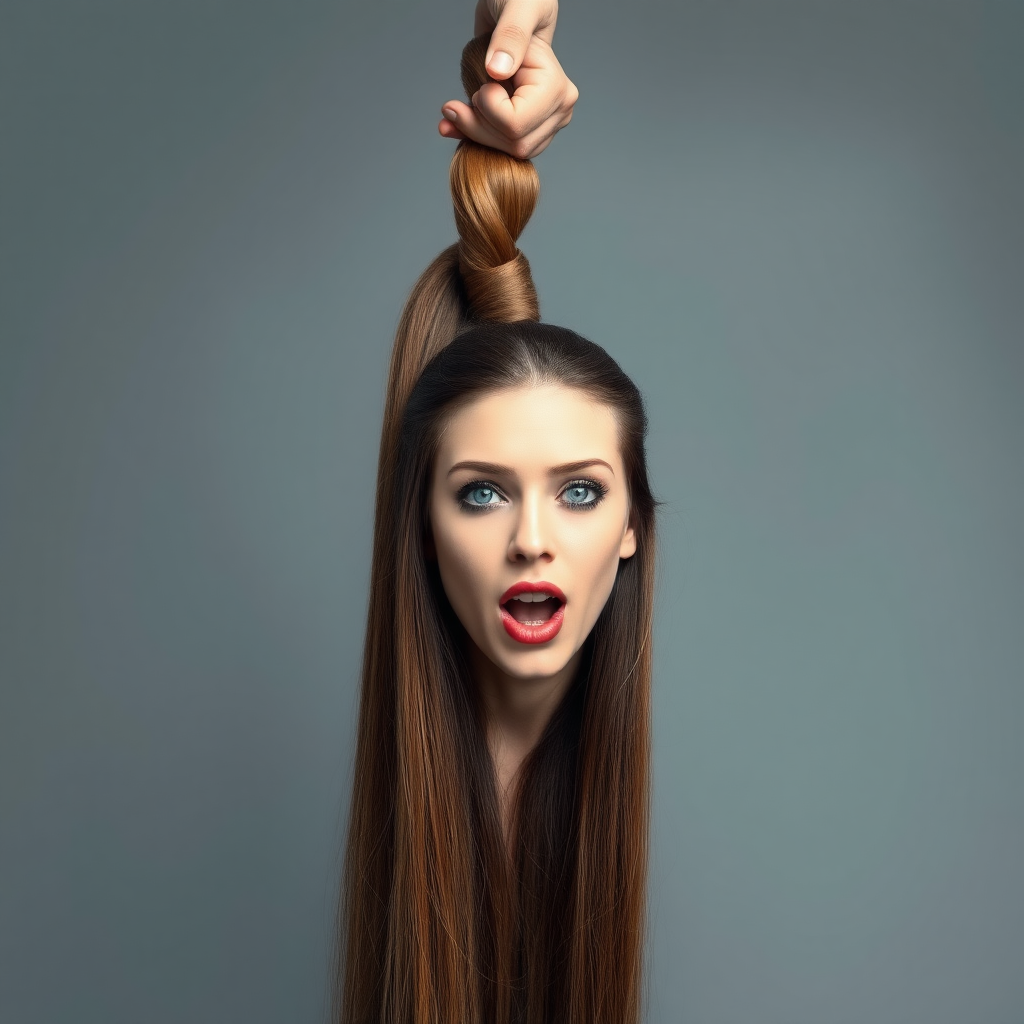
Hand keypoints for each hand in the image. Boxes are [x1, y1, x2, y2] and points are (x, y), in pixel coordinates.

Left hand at [439, 0, 578, 158]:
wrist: (509, 6)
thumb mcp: (517, 6)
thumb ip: (510, 36)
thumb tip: (498, 71)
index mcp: (557, 89)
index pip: (515, 125)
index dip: (487, 109)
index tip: (480, 82)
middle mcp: (559, 111)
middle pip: (513, 144)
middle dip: (477, 126)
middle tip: (453, 104)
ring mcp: (546, 123)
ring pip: (507, 151)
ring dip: (473, 133)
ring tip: (453, 110)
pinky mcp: (529, 128)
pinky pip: (501, 147)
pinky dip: (473, 139)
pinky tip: (452, 126)